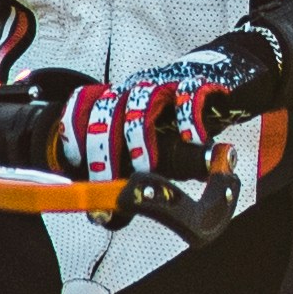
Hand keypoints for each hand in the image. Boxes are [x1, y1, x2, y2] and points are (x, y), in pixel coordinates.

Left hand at [51, 46, 265, 194]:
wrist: (219, 79)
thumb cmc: (177, 119)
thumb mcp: (150, 139)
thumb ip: (131, 168)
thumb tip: (108, 214)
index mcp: (119, 97)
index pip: (85, 103)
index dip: (74, 130)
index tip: (73, 161)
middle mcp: (136, 88)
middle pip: (107, 110)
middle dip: (103, 150)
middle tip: (107, 181)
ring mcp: (165, 83)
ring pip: (142, 103)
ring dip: (140, 141)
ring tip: (146, 169)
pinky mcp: (197, 82)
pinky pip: (189, 96)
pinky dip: (190, 122)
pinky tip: (194, 143)